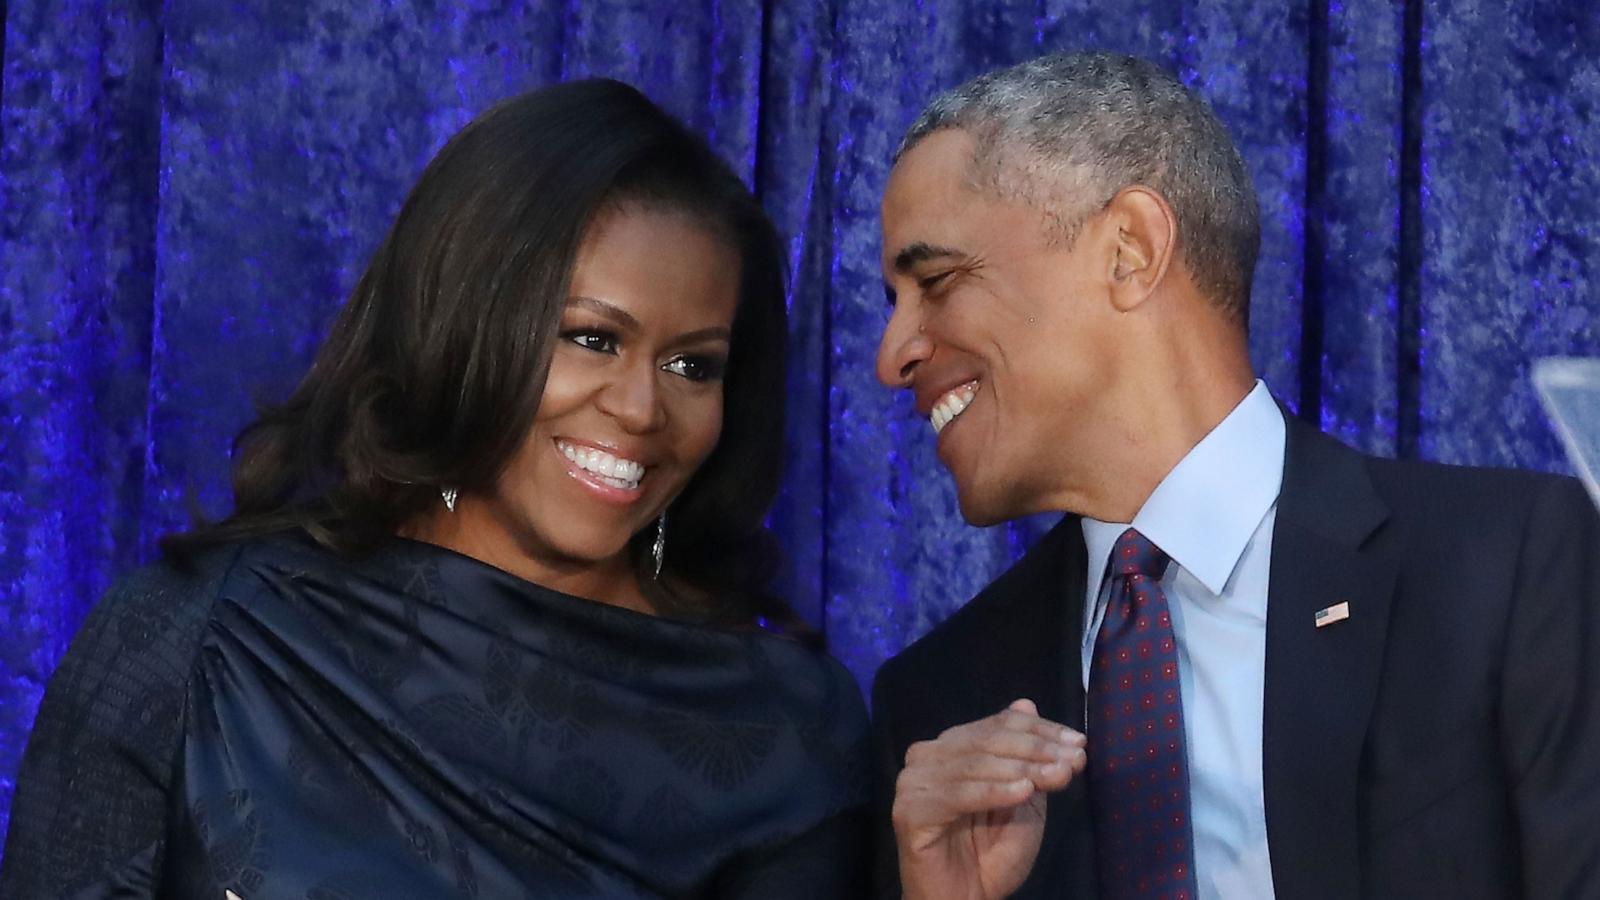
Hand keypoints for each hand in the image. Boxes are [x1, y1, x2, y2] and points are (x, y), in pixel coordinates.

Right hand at [893, 699, 1086, 899]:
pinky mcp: (909, 811)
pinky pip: (957, 795)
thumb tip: (1026, 703)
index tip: (1080, 743)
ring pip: (975, 763)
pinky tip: (1023, 792)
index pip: (998, 724)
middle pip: (988, 739)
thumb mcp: (1022, 798)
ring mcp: (913, 782)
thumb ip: (1025, 756)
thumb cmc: (992, 853)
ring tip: (1057, 777)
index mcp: (951, 747)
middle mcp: (927, 756)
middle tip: (1073, 762)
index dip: (1041, 730)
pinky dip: (993, 791)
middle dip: (1037, 749)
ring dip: (1022, 769)